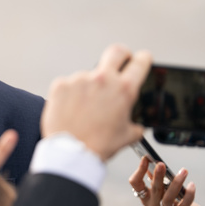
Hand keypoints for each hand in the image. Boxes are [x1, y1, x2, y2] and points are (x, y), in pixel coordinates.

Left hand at [41, 44, 150, 160]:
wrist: (71, 153)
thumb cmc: (99, 145)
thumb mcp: (128, 135)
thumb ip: (135, 123)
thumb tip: (136, 123)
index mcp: (124, 89)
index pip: (140, 62)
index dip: (143, 59)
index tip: (142, 58)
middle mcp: (102, 79)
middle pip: (116, 51)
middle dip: (122, 55)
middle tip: (120, 62)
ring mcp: (80, 80)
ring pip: (89, 76)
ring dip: (90, 87)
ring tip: (86, 110)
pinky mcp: (61, 85)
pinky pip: (69, 85)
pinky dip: (72, 95)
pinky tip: (72, 110)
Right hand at [127, 156, 204, 205]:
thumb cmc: (174, 200)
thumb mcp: (162, 189)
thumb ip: (156, 178)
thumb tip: (154, 161)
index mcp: (146, 197)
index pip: (136, 184)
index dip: (139, 171)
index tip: (145, 158)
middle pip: (154, 190)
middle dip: (157, 176)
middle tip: (161, 164)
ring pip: (168, 198)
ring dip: (176, 183)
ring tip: (184, 171)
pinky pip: (184, 204)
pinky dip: (189, 194)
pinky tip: (192, 184)